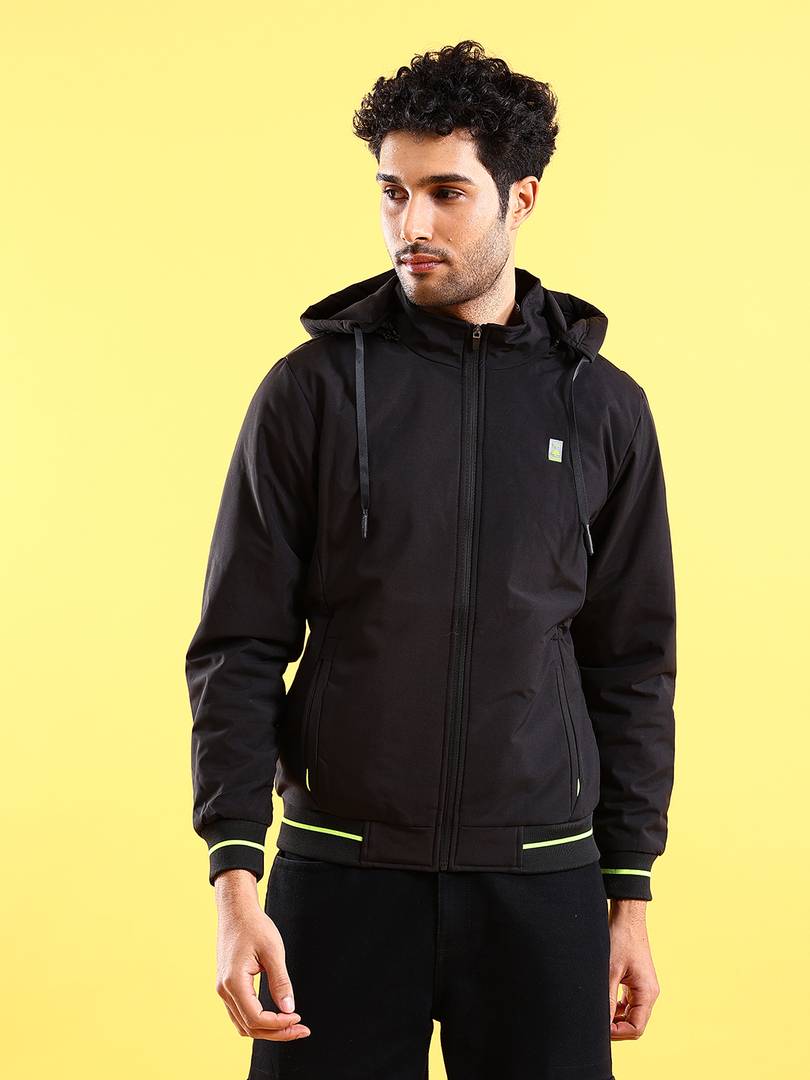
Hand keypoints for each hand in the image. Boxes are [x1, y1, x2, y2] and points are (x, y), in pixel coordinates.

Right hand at [213, 869, 310, 1040]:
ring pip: (243, 1024)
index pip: (255, 1018)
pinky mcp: (227, 986)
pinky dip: (258, 1020)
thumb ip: (281, 982)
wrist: (236, 911)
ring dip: (267, 1029)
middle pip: (249, 1027)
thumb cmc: (254, 926)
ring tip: (291, 1025)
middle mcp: (224, 990)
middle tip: (301, 1029)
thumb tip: (289, 1009)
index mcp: (233, 982)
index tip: (298, 1017)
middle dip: (276, 1032)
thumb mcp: (272, 951)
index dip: (278, 1024)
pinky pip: (240, 1014)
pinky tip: (276, 1016)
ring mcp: (223, 990)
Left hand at [607, 899, 660, 1039]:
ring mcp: (643, 987)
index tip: (600, 1029)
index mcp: (647, 993)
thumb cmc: (621, 939)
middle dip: (616, 1027)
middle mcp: (649, 993)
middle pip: (635, 1023)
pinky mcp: (636, 981)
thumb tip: (600, 1022)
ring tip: (598, 1013)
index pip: (636, 1028)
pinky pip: (628, 1003)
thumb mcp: (610, 971)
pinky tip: (604, 1002)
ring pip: (631, 1014)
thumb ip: (607, 998)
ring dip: (616, 1017)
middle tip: (596, 1023)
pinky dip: (617, 1007)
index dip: (618, 1033)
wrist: (627, 916)